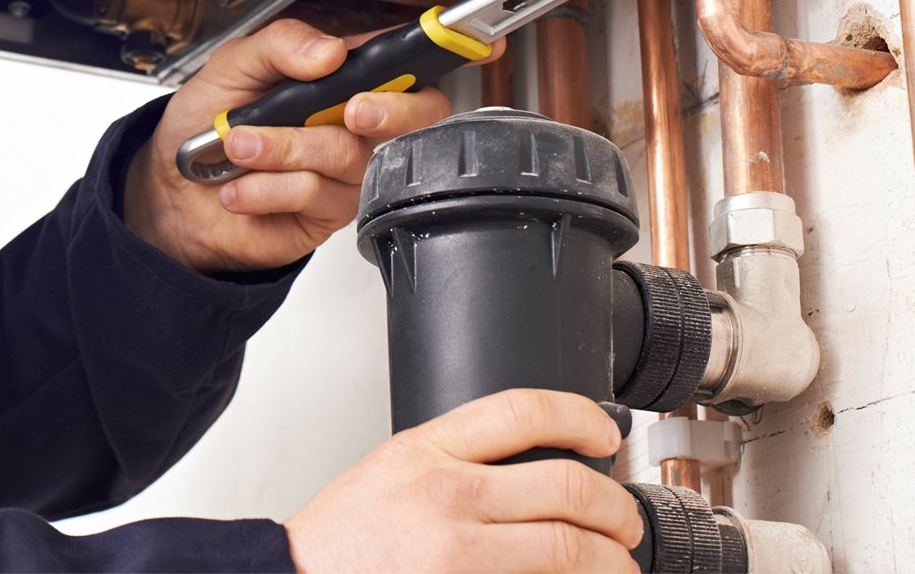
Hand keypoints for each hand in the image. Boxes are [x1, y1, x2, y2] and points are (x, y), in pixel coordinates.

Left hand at [124, 19, 497, 272]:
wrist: (172, 196)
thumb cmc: (205, 123)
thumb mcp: (232, 65)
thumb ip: (281, 45)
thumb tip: (330, 51)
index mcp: (341, 76)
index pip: (406, 58)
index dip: (451, 47)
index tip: (482, 39)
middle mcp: (354, 121)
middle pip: (418, 113)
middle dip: (388, 109)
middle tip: (349, 107)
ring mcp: (347, 169)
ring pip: (351, 154)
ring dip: (287, 149)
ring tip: (239, 144)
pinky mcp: (329, 213)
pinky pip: (320, 195)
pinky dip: (271, 187)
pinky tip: (242, 186)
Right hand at [285, 389, 642, 572]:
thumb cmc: (343, 533)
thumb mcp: (395, 464)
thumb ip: (456, 453)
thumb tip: (531, 458)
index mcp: (430, 448)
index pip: (523, 410)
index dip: (580, 417)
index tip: (604, 433)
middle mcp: (447, 495)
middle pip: (564, 485)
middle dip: (615, 506)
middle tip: (626, 518)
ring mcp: (457, 554)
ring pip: (565, 547)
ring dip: (610, 559)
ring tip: (618, 563)